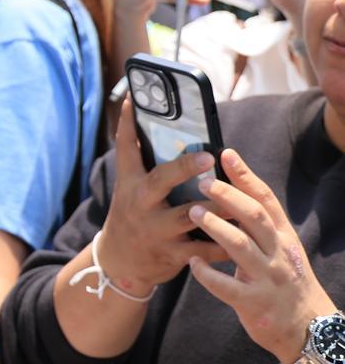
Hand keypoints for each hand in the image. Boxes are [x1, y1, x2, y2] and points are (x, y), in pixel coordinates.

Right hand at [96, 103, 226, 296]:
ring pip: (188, 216)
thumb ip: (145, 165)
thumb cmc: (132, 217)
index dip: (128, 122)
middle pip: (159, 180)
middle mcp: (140, 203)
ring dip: (215, 208)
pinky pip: (203, 248)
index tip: (136, 99)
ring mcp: (155, 229)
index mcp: (130, 183)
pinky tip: (244, 236)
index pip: (125, 146)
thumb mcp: (130, 190)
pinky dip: (224, 243)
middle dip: (183, 168)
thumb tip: (164, 129)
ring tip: (238, 197)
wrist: (119, 264)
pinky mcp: (171, 254)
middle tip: (208, 157)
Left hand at [185, 149, 336, 363]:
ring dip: (214, 227)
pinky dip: (206, 273)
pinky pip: (225, 286)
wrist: (307, 328)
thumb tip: (232, 191)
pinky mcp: (253, 303)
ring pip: (239, 247)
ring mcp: (267, 278)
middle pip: (254, 217)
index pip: (266, 199)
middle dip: (228, 197)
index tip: (226, 153)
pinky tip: (191, 261)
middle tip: (202, 182)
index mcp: (283, 236)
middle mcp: (278, 253)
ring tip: (192, 212)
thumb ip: (259, 225)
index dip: (245, 175)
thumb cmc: (285, 281)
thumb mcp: (280, 249)